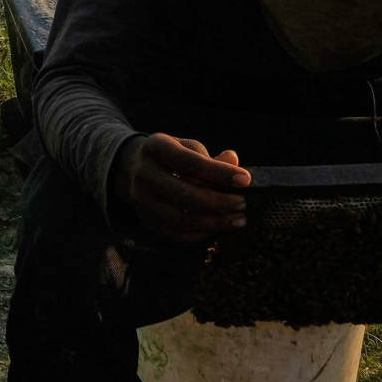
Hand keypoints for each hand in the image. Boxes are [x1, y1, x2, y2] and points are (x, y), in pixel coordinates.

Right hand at [120, 133, 249, 244]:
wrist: (135, 169)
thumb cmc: (172, 157)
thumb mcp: (187, 147)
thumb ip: (210, 158)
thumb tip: (234, 161)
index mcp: (156, 148)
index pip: (190, 163)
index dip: (220, 173)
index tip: (246, 180)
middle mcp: (144, 174)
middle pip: (185, 195)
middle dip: (220, 203)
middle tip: (243, 204)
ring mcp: (141, 200)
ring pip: (181, 219)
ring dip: (214, 223)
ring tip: (236, 220)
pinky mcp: (146, 220)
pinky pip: (176, 234)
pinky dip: (201, 234)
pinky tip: (218, 228)